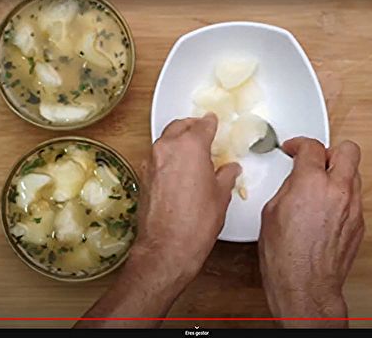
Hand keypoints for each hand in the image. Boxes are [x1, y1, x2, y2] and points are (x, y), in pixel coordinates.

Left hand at [76, 114, 239, 327]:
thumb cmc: (195, 224)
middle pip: (180, 126)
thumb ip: (226, 175)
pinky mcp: (143, 177)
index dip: (211, 123)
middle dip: (192, 127)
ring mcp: (151, 162)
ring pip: (165, 141)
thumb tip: (229, 170)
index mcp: (190, 146)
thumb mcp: (221, 196)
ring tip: (193, 153)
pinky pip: (157, 158)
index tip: (214, 122)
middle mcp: (167, 149)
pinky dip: (168, 158)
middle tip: (204, 132)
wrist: (167, 248)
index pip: (203, 125)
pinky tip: (179, 170)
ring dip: (178, 141)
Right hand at [258, 138, 362, 327]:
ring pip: (354, 174)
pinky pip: (354, 198)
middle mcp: (338, 190)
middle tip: (315, 160)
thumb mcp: (271, 212)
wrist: (305, 285)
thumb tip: (295, 182)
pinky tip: (325, 209)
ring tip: (320, 185)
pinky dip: (341, 197)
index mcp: (311, 182)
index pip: (312, 147)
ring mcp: (353, 207)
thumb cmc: (285, 256)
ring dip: (338, 174)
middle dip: (330, 151)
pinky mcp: (359, 223)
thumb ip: (288, 187)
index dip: (299, 144)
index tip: (294, 149)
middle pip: (348, 150)